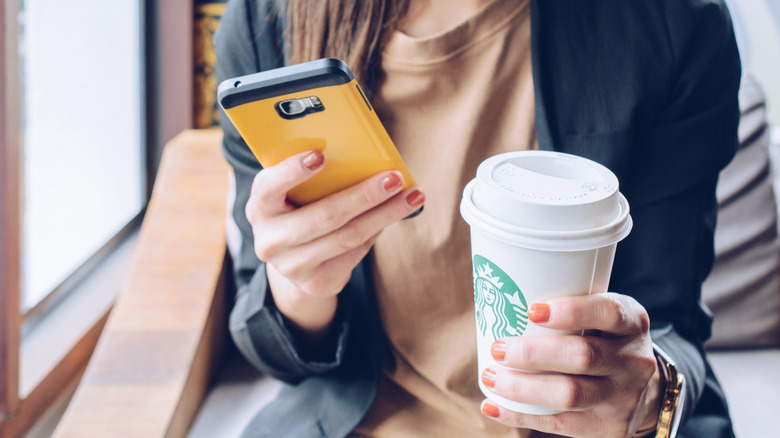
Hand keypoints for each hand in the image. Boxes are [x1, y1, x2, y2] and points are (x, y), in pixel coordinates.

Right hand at [245, 150, 424, 337]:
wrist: (292, 261)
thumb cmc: (299, 209)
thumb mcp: (294, 193)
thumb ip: (316, 177)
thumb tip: (367, 160)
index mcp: (260, 206)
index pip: (269, 187)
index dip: (292, 172)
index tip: (320, 155)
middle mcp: (270, 239)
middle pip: (324, 215)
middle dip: (365, 195)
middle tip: (395, 178)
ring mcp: (291, 266)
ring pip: (348, 236)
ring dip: (384, 215)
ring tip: (411, 196)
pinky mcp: (315, 283)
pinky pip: (355, 253)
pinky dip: (376, 231)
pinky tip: (392, 216)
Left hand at [480, 293, 661, 437]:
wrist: (647, 389)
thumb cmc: (605, 339)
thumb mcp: (603, 316)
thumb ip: (568, 307)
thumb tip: (500, 296)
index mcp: (633, 323)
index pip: (609, 313)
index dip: (572, 311)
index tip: (531, 311)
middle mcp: (633, 361)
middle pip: (583, 357)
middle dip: (533, 353)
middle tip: (498, 348)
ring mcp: (623, 398)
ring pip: (570, 395)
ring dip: (522, 387)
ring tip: (490, 376)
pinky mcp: (608, 427)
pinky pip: (559, 424)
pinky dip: (520, 416)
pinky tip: (492, 405)